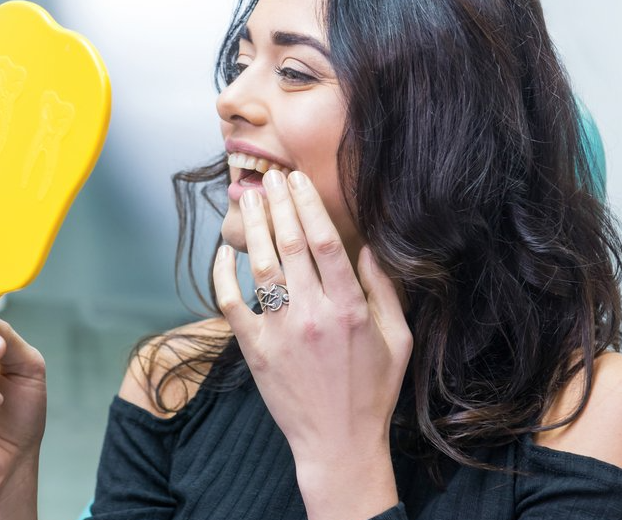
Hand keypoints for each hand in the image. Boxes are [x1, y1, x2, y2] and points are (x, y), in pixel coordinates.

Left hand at [213, 169, 411, 519]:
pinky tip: (224, 251)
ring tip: (250, 200)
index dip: (308, 205)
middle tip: (270, 177)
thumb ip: (385, 290)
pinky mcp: (255, 351)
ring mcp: (281, 333)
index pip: (325, 243)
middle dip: (279, 204)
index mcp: (351, 310)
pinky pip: (232, 304)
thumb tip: (371, 247)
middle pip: (290, 245)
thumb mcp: (398, 339)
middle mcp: (314, 315)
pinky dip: (223, 275)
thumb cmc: (372, 391)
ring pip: (261, 267)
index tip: (298, 181)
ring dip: (254, 229)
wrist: (338, 443)